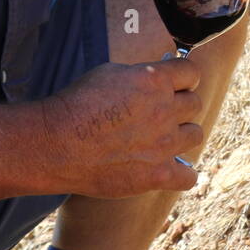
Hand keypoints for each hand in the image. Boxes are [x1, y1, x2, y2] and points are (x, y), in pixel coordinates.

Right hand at [41, 58, 203, 197]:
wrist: (54, 145)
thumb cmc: (75, 106)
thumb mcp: (110, 73)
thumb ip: (141, 75)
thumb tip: (158, 78)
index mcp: (154, 80)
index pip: (191, 72)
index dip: (182, 78)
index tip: (175, 84)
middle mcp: (164, 110)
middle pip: (195, 103)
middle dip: (179, 105)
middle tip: (159, 113)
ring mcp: (164, 144)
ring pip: (195, 134)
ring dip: (181, 135)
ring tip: (161, 139)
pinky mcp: (157, 175)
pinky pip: (189, 176)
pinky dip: (181, 173)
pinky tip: (167, 168)